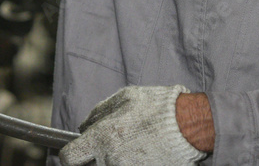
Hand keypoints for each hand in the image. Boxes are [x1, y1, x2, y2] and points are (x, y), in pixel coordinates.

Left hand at [59, 85, 206, 165]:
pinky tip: (142, 154)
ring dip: (113, 160)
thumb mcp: (124, 98)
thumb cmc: (156, 107)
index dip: (72, 153)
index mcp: (102, 137)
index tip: (79, 150)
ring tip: (132, 147)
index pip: (69, 157)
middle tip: (108, 147)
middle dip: (93, 159)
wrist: (189, 125)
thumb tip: (83, 127)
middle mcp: (110, 158)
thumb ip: (98, 112)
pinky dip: (131, 162)